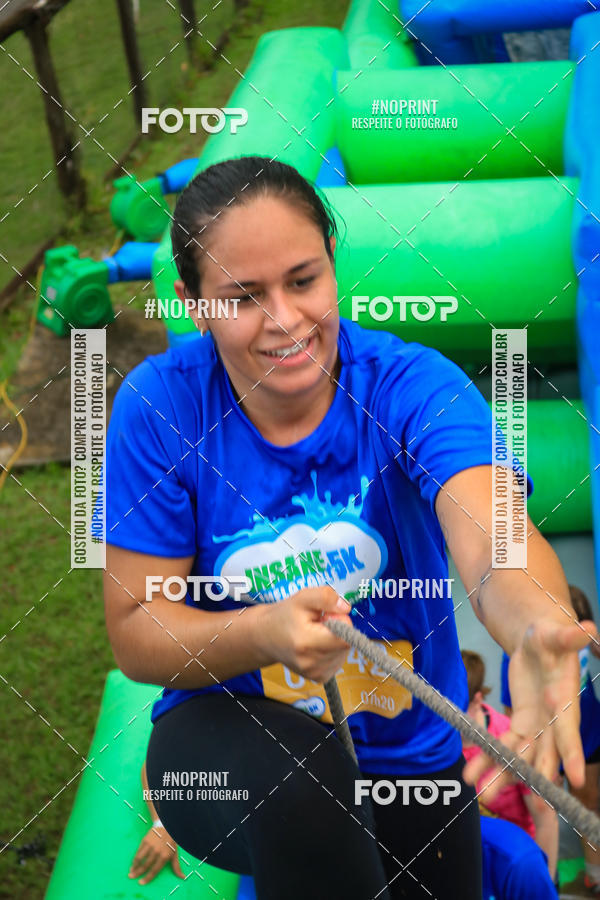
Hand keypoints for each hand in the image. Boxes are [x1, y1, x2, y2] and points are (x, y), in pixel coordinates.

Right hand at [128, 825, 183, 884]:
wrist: (166, 826)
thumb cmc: (171, 841)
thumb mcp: (175, 854)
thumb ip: (177, 867)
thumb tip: (183, 878)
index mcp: (164, 857)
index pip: (154, 870)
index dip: (147, 878)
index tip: (141, 883)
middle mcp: (157, 852)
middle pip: (145, 866)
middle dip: (138, 873)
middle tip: (131, 877)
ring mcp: (150, 846)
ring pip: (140, 859)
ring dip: (134, 866)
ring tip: (130, 872)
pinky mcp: (145, 841)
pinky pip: (138, 852)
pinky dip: (135, 858)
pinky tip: (133, 862)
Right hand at [260, 585, 352, 681]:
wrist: (265, 636)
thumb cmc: (284, 615)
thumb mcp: (302, 597)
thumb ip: (326, 598)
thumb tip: (346, 608)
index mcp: (306, 643)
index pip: (345, 637)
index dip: (340, 621)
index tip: (326, 615)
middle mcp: (311, 663)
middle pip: (345, 644)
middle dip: (337, 630)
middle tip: (318, 623)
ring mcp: (315, 673)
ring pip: (343, 653)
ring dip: (334, 641)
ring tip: (315, 634)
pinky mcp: (319, 678)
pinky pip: (338, 661)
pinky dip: (332, 651)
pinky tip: (316, 645)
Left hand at [463, 616, 597, 797]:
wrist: (538, 642)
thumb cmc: (550, 636)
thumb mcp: (555, 634)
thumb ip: (569, 637)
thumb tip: (588, 628)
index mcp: (565, 703)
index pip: (569, 732)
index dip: (571, 755)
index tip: (574, 781)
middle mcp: (554, 722)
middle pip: (543, 753)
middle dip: (532, 775)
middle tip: (524, 799)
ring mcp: (537, 726)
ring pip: (520, 756)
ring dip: (502, 773)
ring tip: (481, 793)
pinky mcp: (521, 724)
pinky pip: (503, 744)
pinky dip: (488, 757)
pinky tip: (470, 773)